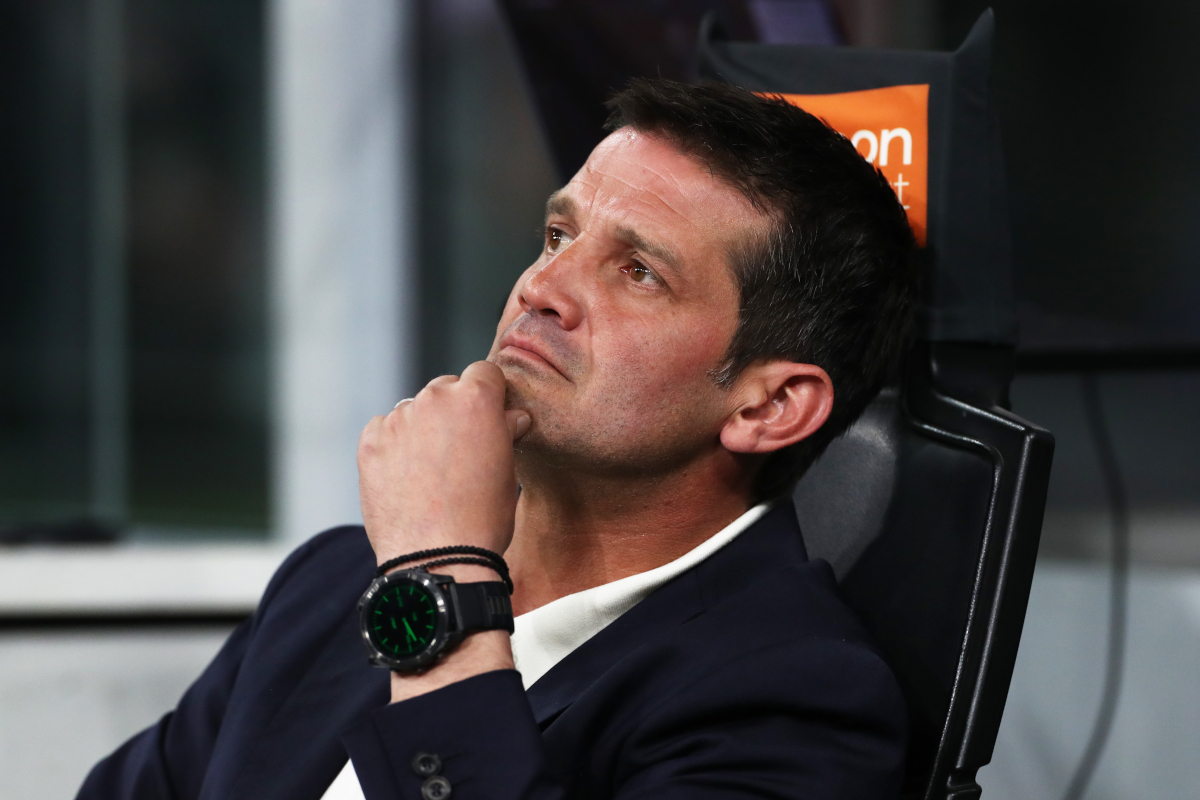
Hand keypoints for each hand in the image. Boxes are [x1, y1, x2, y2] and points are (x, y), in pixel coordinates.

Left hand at [357, 361, 530, 567]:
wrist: (437, 560)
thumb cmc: (482, 520)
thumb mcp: (508, 473)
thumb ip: (505, 433)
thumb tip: (511, 417)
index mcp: (475, 400)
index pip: (483, 373)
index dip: (489, 394)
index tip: (489, 416)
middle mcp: (434, 400)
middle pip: (445, 388)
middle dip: (453, 411)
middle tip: (459, 450)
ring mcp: (398, 420)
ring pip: (413, 410)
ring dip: (422, 428)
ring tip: (429, 470)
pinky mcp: (370, 441)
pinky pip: (384, 429)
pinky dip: (394, 445)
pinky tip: (406, 477)